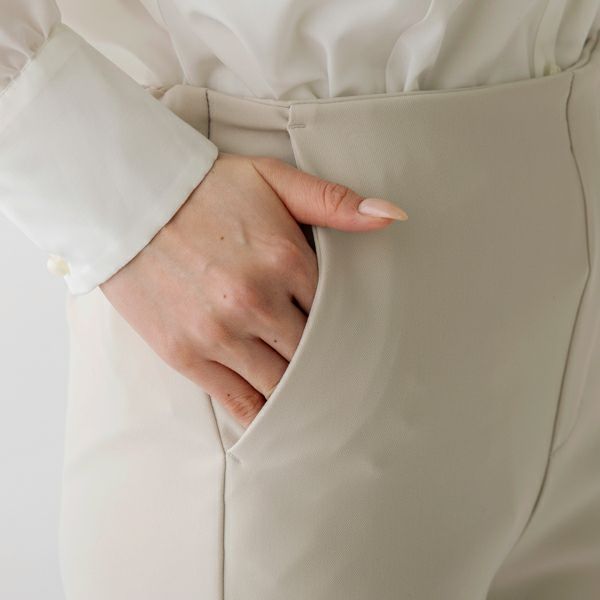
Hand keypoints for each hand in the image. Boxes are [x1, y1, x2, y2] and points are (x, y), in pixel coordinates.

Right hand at [100, 152, 407, 427]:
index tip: (361, 343)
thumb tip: (393, 215)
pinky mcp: (186, 354)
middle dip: (331, 366)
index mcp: (286, 260)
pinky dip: (262, 416)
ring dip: (303, 396)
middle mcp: (257, 302)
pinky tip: (281, 423)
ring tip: (324, 408)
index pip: (337, 311)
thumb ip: (334, 200)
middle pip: (314, 353)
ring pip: (281, 384)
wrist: (128, 200)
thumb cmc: (206, 189)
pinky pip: (237, 401)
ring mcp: (220, 332)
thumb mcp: (272, 178)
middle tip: (351, 383)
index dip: (351, 329)